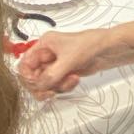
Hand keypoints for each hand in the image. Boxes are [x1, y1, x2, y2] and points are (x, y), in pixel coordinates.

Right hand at [18, 15, 133, 98]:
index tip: (38, 84)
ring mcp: (56, 65)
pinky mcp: (64, 73)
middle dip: (44, 84)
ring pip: (45, 84)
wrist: (109, 49)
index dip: (28, 77)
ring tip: (71, 79)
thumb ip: (51, 75)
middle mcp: (47, 54)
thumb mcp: (68, 60)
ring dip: (57, 86)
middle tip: (52, 89)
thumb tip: (39, 86)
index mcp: (44, 44)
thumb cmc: (91, 44)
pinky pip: (56, 86)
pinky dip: (64, 86)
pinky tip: (75, 79)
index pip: (24, 64)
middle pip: (33, 77)